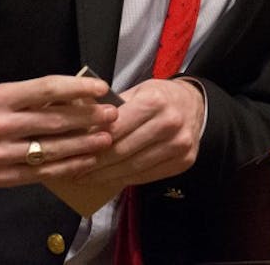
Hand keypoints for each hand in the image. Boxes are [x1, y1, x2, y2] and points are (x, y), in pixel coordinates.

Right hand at [0, 75, 118, 186]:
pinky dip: (68, 166)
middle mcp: (0, 125)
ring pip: (51, 149)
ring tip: (106, 138)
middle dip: (88, 118)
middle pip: (54, 121)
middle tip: (112, 115)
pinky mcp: (2, 177)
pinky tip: (87, 159)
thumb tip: (78, 96)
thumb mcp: (1, 93)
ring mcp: (0, 154)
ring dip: (84, 144)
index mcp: (1, 97)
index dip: (78, 88)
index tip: (101, 88)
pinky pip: (42, 172)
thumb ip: (34, 96)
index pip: (47, 89)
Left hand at [74, 78, 204, 186]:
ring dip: (107, 176)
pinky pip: (147, 175)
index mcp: (154, 101)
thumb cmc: (160, 96)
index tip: (73, 153)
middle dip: (95, 164)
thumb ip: (113, 108)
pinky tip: (110, 179)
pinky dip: (125, 179)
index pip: (115, 128)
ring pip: (133, 167)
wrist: (195, 104)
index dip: (91, 143)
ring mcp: (179, 145)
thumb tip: (80, 127)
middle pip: (122, 151)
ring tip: (87, 178)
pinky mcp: (184, 161)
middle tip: (74, 170)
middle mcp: (169, 123)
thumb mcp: (138, 91)